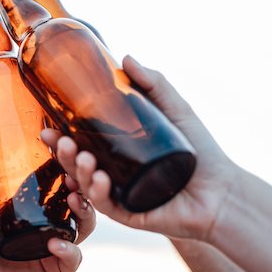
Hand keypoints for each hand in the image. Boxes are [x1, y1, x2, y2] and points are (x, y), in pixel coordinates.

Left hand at [0, 162, 95, 271]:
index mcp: (31, 209)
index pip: (52, 181)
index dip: (61, 164)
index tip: (61, 146)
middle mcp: (48, 225)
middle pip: (74, 197)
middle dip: (80, 181)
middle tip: (75, 168)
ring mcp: (56, 248)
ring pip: (84, 224)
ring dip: (84, 210)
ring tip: (73, 200)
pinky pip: (73, 257)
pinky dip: (68, 249)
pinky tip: (55, 245)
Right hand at [41, 55, 239, 241]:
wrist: (223, 191)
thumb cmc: (201, 153)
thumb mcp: (176, 111)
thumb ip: (154, 84)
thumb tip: (126, 58)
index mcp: (116, 155)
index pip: (80, 145)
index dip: (59, 138)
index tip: (47, 126)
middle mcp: (113, 175)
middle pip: (76, 165)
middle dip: (61, 153)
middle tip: (59, 140)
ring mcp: (119, 196)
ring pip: (86, 185)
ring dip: (77, 170)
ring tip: (82, 156)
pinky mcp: (129, 214)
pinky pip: (105, 206)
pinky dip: (99, 192)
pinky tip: (100, 179)